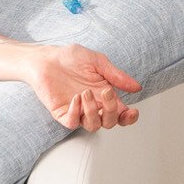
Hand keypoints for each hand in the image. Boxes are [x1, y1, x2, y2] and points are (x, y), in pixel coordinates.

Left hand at [23, 43, 142, 132]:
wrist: (46, 58)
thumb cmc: (70, 58)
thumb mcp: (98, 62)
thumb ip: (117, 76)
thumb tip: (136, 87)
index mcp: (105, 96)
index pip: (120, 114)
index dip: (129, 118)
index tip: (132, 112)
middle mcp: (93, 105)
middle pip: (109, 122)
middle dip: (111, 111)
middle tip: (105, 92)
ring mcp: (78, 111)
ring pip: (93, 125)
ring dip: (93, 111)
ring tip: (85, 92)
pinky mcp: (62, 112)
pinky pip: (72, 122)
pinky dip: (76, 112)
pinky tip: (75, 98)